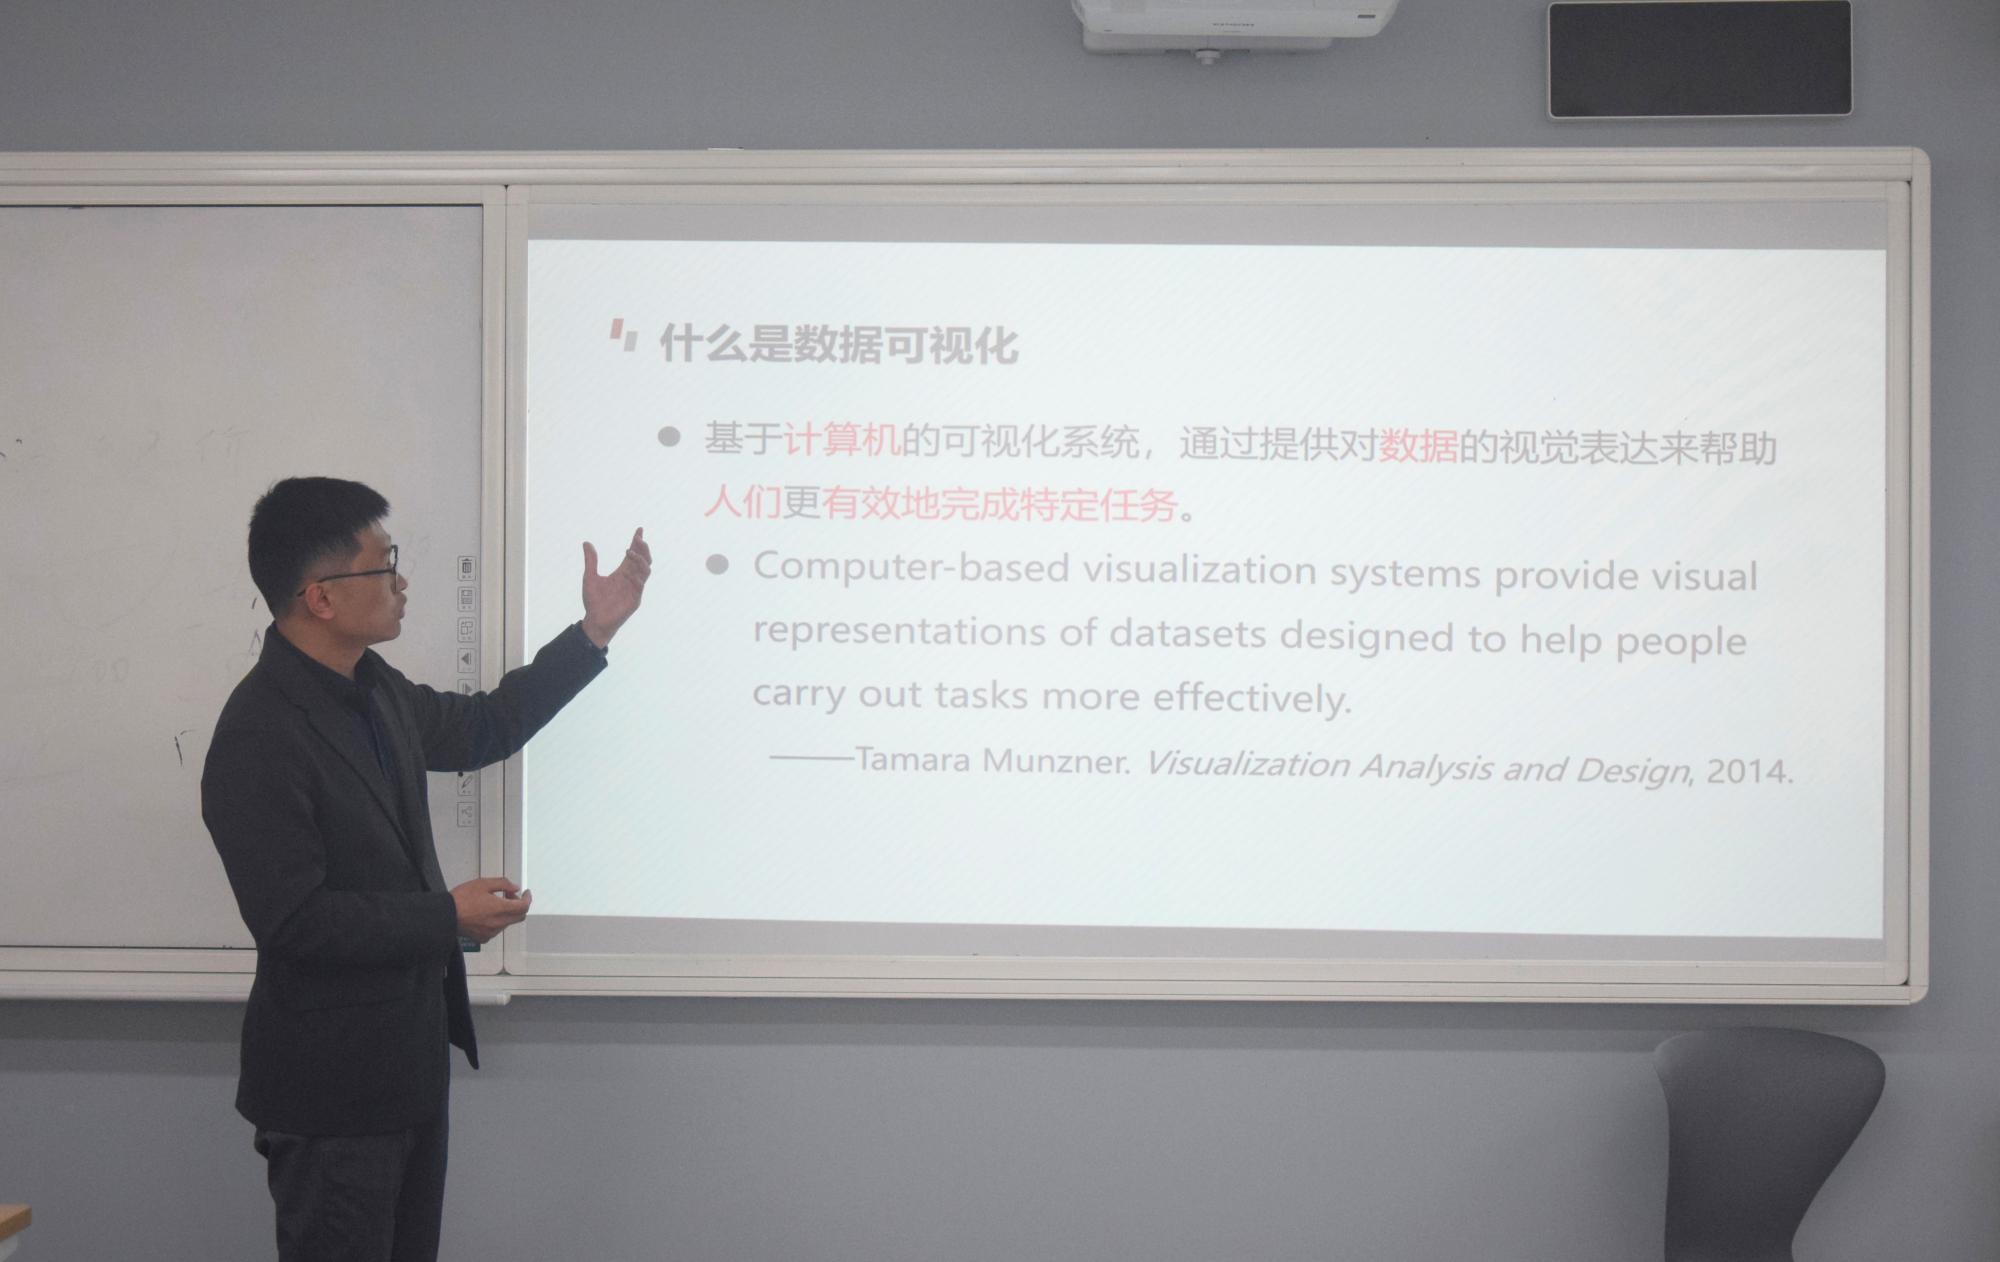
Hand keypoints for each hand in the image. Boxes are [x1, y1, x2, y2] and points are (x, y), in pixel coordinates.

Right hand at [452, 876, 531, 943]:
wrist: (445, 915)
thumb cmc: (461, 899)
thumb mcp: (483, 883)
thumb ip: (503, 884)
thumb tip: (515, 888)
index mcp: (501, 909)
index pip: (524, 907)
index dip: (528, 899)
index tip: (526, 893)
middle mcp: (498, 923)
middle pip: (519, 916)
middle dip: (518, 905)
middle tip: (509, 896)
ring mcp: (491, 932)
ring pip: (508, 923)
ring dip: (507, 912)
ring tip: (494, 903)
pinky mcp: (484, 937)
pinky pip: (497, 929)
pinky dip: (497, 920)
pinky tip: (486, 913)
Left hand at [581, 527, 651, 647]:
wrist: (594, 621)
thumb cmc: (593, 601)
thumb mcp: (589, 577)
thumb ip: (591, 561)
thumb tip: (586, 543)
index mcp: (622, 572)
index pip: (633, 554)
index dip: (637, 542)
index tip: (639, 530)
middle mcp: (631, 578)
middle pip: (643, 559)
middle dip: (642, 548)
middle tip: (638, 539)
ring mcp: (635, 589)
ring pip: (645, 570)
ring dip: (640, 560)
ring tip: (630, 552)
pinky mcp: (635, 600)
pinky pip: (640, 587)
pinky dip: (639, 580)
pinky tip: (633, 575)